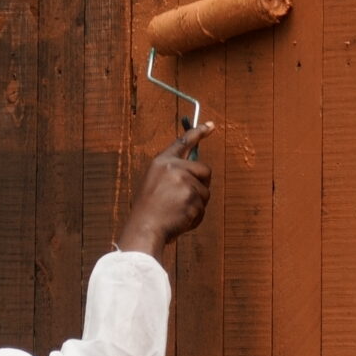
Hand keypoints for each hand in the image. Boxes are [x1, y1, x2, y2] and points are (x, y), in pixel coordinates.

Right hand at [117, 129, 212, 258]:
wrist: (144, 229)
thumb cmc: (148, 211)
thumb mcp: (154, 184)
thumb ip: (174, 174)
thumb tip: (196, 172)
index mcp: (161, 162)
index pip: (184, 142)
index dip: (199, 132)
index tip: (211, 126)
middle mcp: (174, 167)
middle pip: (205, 170)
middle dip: (202, 184)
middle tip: (189, 198)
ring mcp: (184, 181)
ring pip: (205, 191)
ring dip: (196, 204)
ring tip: (177, 212)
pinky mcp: (192, 196)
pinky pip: (202, 207)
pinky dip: (194, 217)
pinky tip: (179, 220)